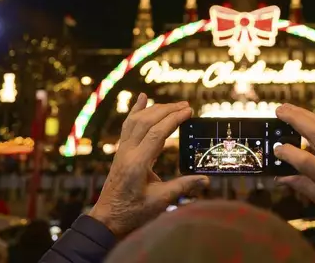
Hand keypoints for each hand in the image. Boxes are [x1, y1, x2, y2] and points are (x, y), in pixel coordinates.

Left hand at [90, 94, 208, 237]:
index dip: (173, 120)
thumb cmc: (133, 212)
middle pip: (146, 122)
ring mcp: (122, 150)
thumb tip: (206, 179)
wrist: (108, 218)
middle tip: (186, 105)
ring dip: (155, 109)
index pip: (156, 134)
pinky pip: (127, 125)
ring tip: (174, 105)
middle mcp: (127, 152)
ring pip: (136, 120)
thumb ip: (183, 187)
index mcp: (137, 163)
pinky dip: (135, 109)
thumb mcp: (160, 201)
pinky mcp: (121, 151)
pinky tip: (142, 97)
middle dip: (167, 110)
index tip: (189, 111)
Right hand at [274, 104, 314, 227]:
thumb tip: (278, 177)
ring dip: (304, 113)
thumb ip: (299, 184)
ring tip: (287, 108)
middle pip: (314, 131)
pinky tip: (305, 117)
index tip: (275, 148)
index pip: (303, 159)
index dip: (286, 152)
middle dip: (294, 118)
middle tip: (278, 110)